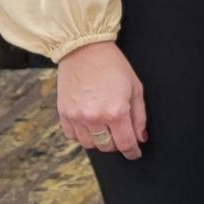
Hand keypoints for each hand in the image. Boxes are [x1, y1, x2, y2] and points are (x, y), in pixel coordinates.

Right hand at [57, 42, 146, 158]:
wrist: (84, 49)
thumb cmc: (113, 65)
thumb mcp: (135, 88)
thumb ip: (139, 116)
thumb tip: (141, 137)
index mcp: (116, 112)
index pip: (126, 144)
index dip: (133, 152)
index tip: (135, 153)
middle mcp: (95, 118)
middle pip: (107, 147)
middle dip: (117, 144)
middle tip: (121, 134)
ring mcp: (77, 116)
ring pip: (89, 144)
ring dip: (99, 141)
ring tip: (104, 127)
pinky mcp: (63, 113)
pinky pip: (73, 136)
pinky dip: (82, 134)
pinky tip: (89, 124)